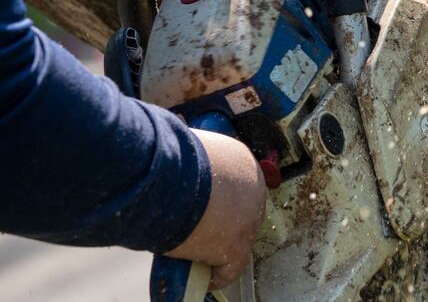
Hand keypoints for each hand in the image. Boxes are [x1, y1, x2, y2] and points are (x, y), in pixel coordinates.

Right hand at [166, 130, 266, 290]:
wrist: (170, 179)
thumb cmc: (172, 161)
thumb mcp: (190, 150)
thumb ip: (195, 160)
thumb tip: (180, 162)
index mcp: (244, 161)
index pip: (239, 184)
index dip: (223, 199)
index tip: (207, 208)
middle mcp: (255, 188)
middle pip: (243, 211)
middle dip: (225, 222)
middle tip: (202, 231)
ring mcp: (249, 219)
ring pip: (238, 238)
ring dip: (221, 248)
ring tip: (201, 255)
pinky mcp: (237, 246)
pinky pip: (232, 267)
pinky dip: (219, 274)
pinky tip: (207, 277)